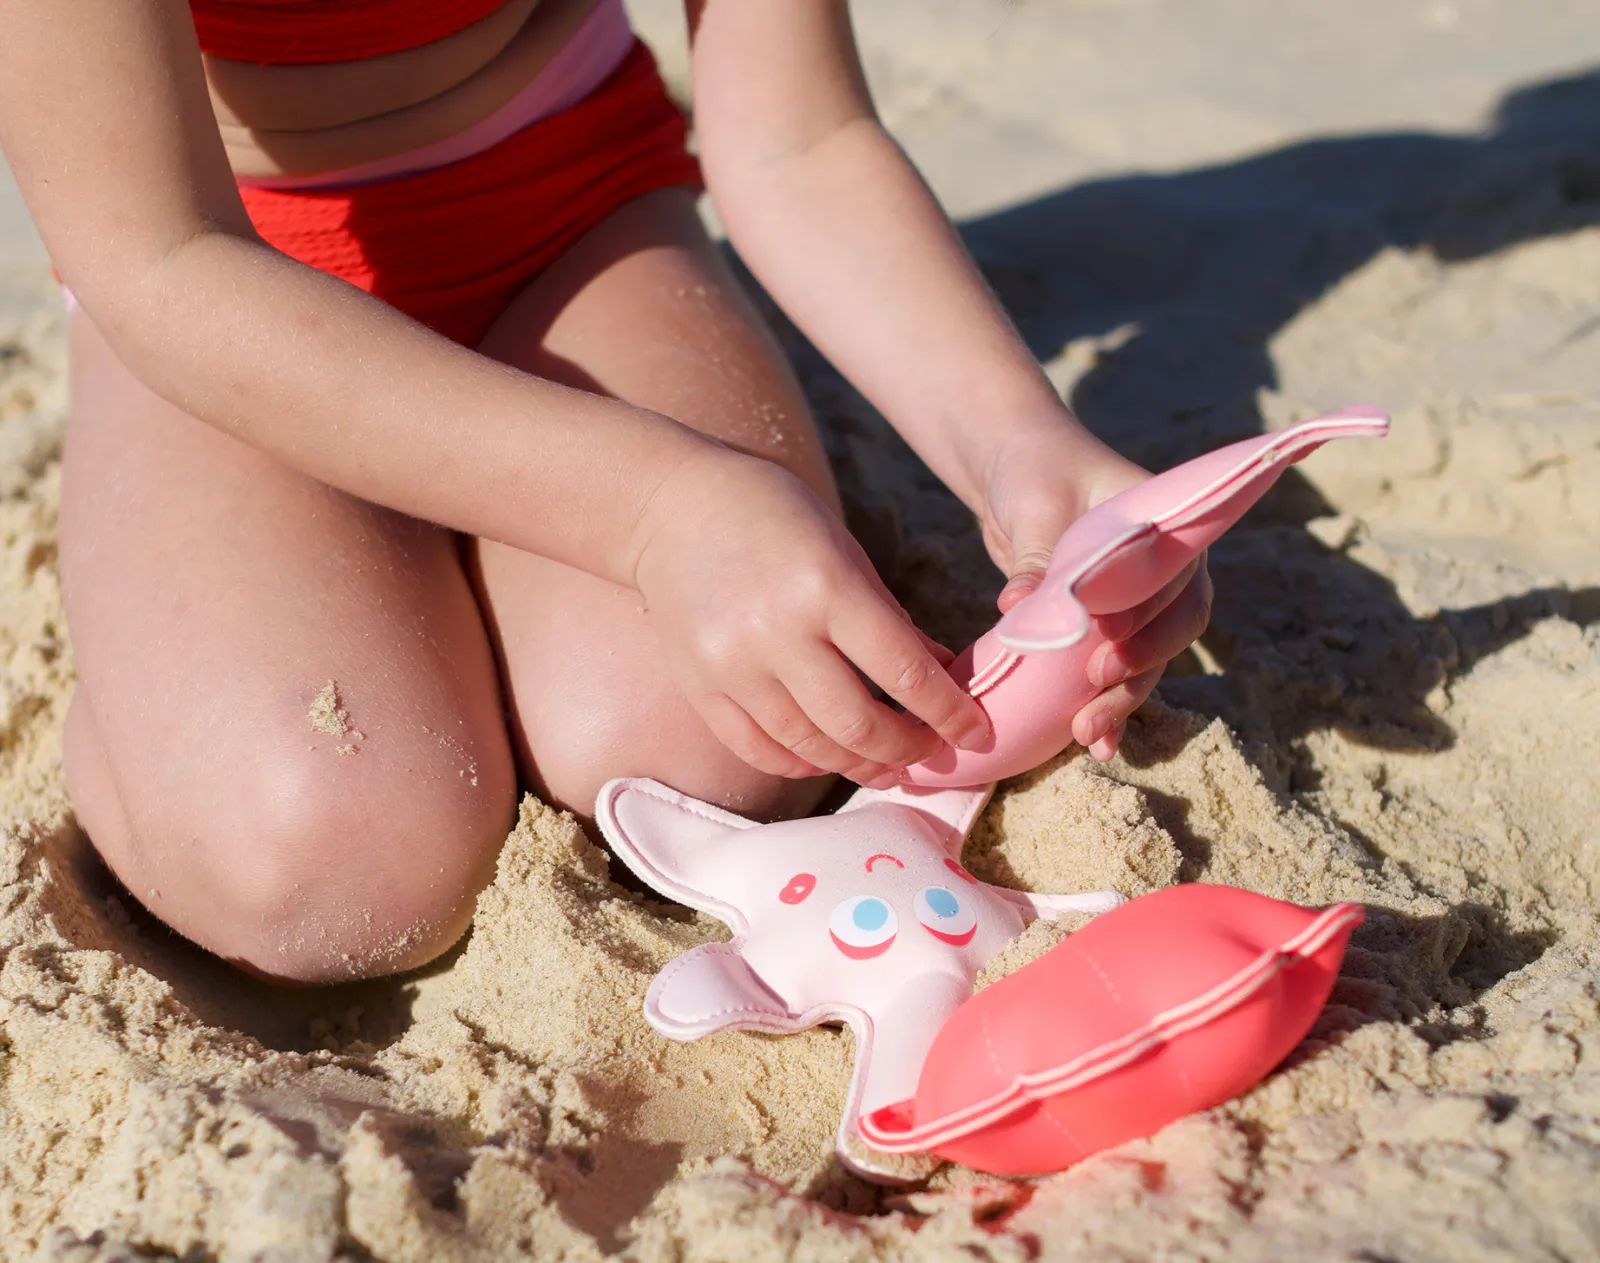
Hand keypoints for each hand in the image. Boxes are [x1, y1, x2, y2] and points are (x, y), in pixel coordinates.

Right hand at [631, 449, 991, 786]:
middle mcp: (777, 633)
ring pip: (810, 746)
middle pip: (858, 725)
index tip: (977, 733)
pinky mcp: (700, 686)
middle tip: (930, 753)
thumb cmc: (772, 517)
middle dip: (907, 750)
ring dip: (858, 765)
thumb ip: (891, 618)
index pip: (904, 672)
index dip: (949, 713)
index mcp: (825, 588)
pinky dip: (800, 762)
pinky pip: (758, 748)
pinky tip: (826, 757)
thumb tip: (942, 677)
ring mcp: (733, 666)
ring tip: (886, 764)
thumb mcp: (844, 550)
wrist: (670, 507)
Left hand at [979, 420, 1213, 762]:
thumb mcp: (1035, 505)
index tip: (1104, 637)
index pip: (1175, 579)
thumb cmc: (1036, 475)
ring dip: (1124, 699)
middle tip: (1097, 685)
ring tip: (1090, 733)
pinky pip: (1122, 673)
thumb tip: (1019, 605)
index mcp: (1166, 528)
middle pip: (1172, 627)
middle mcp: (1168, 569)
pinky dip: (1110, 708)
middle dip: (1140, 665)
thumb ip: (1035, 554)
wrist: (1021, 474)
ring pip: (1149, 660)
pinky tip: (1097, 746)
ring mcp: (1144, 603)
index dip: (1147, 614)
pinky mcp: (1113, 630)